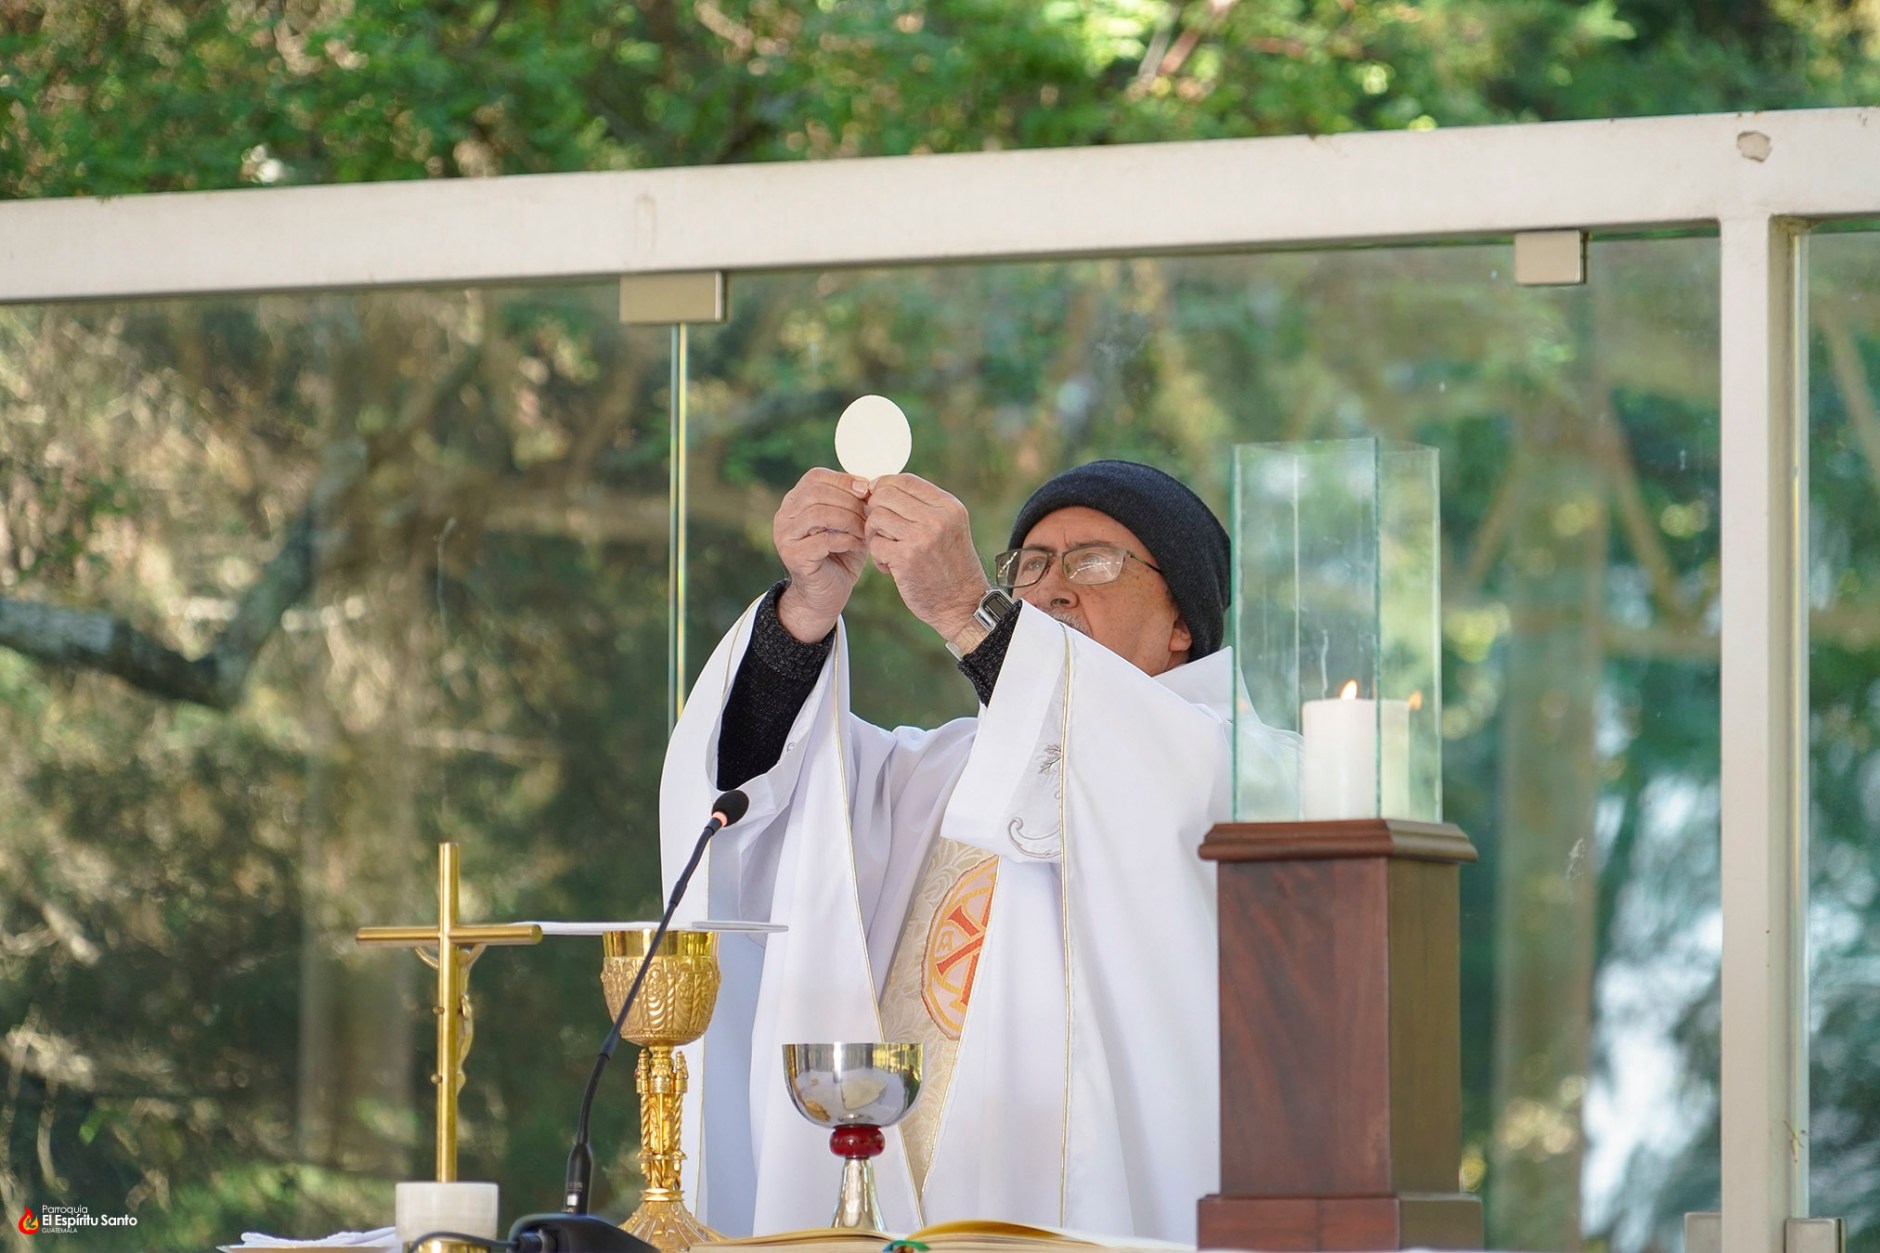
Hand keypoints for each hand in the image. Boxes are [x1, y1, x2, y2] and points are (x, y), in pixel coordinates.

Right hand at [772, 468, 870, 642]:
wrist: (826, 595)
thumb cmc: (840, 555)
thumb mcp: (848, 523)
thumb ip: (853, 502)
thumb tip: (870, 483)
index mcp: (795, 501)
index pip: (815, 477)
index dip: (843, 481)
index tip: (867, 491)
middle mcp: (784, 515)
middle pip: (816, 493)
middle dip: (849, 501)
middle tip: (870, 514)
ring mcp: (784, 536)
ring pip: (818, 513)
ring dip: (849, 520)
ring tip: (865, 530)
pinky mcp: (793, 556)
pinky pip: (823, 539)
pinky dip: (847, 539)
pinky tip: (859, 545)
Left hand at [862, 474, 991, 640]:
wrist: (963, 603)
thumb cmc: (950, 565)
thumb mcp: (948, 527)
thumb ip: (922, 506)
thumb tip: (880, 487)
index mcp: (948, 506)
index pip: (905, 479)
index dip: (884, 485)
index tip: (876, 498)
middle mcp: (937, 518)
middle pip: (885, 495)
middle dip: (874, 510)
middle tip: (881, 530)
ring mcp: (922, 538)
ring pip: (876, 518)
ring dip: (874, 535)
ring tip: (886, 549)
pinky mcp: (906, 559)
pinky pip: (875, 545)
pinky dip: (877, 557)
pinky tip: (889, 568)